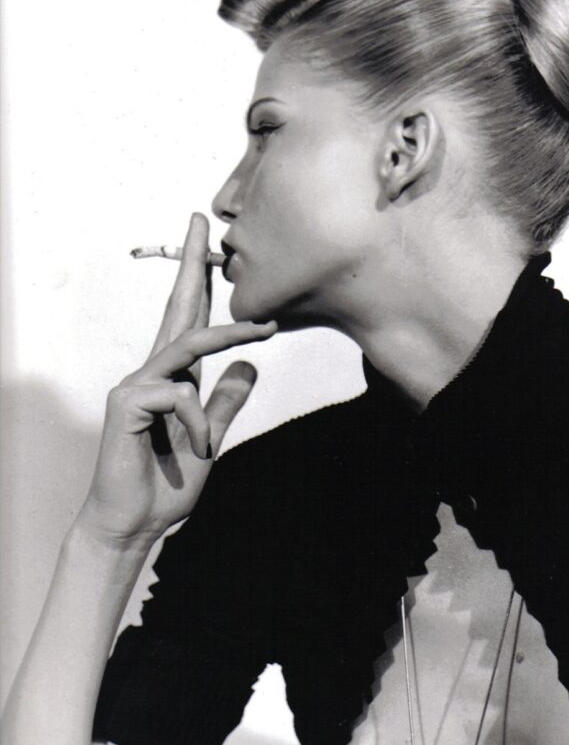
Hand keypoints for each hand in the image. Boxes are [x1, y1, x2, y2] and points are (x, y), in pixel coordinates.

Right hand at [78, 213, 275, 550]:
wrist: (135, 524)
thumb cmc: (166, 483)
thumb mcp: (210, 437)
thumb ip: (224, 403)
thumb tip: (248, 368)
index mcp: (174, 378)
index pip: (191, 322)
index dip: (201, 284)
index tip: (210, 246)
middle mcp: (153, 373)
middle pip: (177, 309)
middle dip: (191, 264)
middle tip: (202, 221)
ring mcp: (137, 386)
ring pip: (187, 344)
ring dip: (229, 333)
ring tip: (264, 329)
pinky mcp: (127, 404)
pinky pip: (179, 395)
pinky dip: (199, 421)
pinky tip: (199, 448)